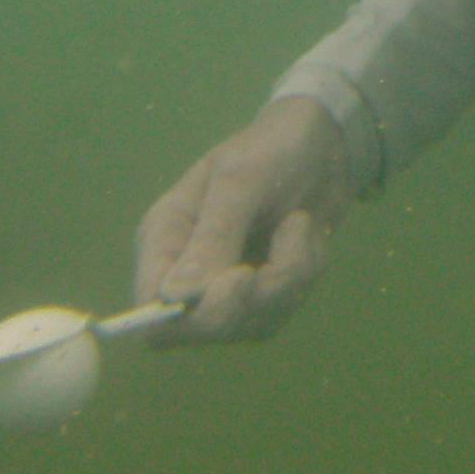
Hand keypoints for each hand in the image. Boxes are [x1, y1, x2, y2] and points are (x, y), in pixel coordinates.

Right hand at [134, 95, 355, 343]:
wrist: (324, 144)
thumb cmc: (273, 149)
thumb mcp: (242, 181)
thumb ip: (211, 238)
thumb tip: (174, 298)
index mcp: (164, 237)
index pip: (150, 307)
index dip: (189, 315)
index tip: (243, 277)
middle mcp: (185, 269)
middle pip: (200, 329)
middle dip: (254, 298)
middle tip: (288, 253)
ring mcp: (221, 288)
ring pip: (248, 325)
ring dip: (288, 279)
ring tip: (299, 225)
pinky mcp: (258, 296)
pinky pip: (278, 313)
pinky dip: (302, 276)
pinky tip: (304, 236)